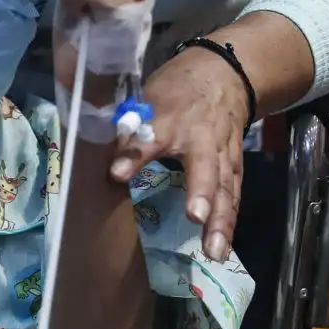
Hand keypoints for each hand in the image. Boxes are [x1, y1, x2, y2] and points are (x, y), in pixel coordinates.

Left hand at [117, 48, 247, 260]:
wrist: (224, 76)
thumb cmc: (176, 91)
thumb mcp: (147, 97)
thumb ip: (127, 127)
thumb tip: (93, 152)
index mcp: (170, 118)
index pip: (149, 137)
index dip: (133, 155)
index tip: (116, 174)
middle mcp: (201, 138)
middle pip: (203, 166)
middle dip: (200, 191)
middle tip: (195, 217)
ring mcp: (222, 153)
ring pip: (225, 187)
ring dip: (221, 221)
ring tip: (214, 252)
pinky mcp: (235, 167)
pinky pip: (233, 196)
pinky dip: (229, 222)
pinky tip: (222, 248)